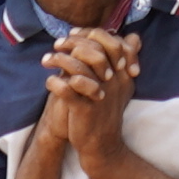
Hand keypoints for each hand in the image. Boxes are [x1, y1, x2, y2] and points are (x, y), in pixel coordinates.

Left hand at [48, 29, 137, 169]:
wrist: (103, 144)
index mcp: (122, 72)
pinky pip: (67, 89)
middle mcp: (113, 81)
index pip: (109, 41)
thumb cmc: (106, 110)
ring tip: (46, 61)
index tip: (72, 35)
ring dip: (58, 60)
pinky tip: (50, 81)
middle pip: (93, 50)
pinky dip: (55, 83)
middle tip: (56, 45)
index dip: (88, 34)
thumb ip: (123, 61)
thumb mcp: (121, 85)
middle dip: (71, 43)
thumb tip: (132, 36)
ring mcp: (100, 95)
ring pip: (78, 68)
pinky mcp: (85, 109)